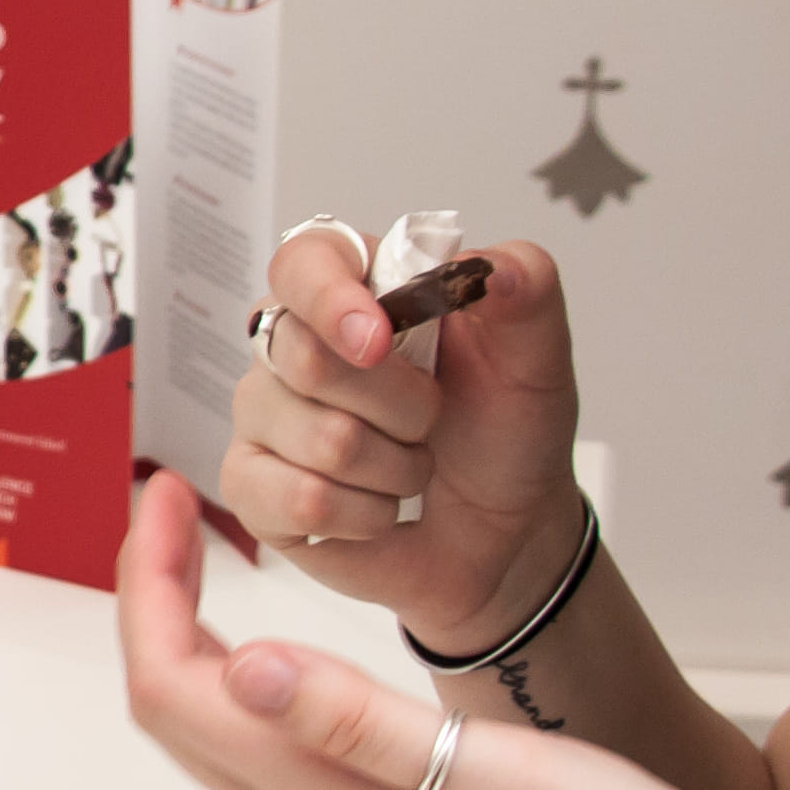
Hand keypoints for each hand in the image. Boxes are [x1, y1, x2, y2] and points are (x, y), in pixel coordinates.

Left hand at [110, 470, 789, 789]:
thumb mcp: (503, 782)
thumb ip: (363, 727)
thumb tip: (244, 667)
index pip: (180, 692)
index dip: (150, 589)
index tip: (170, 502)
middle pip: (177, 711)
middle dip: (152, 598)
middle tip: (176, 506)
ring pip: (215, 734)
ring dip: (189, 638)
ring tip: (206, 552)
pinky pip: (265, 756)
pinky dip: (240, 680)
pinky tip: (270, 645)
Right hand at [225, 224, 589, 654]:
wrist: (504, 528)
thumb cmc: (503, 431)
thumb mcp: (537, 354)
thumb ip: (527, 287)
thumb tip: (491, 269)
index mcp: (353, 290)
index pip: (303, 261)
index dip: (330, 297)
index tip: (379, 340)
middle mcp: (292, 344)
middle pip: (307, 358)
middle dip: (404, 406)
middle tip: (431, 419)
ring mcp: (265, 416)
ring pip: (322, 441)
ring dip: (396, 468)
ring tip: (411, 466)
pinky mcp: (253, 488)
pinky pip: (302, 502)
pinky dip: (366, 515)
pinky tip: (378, 508)